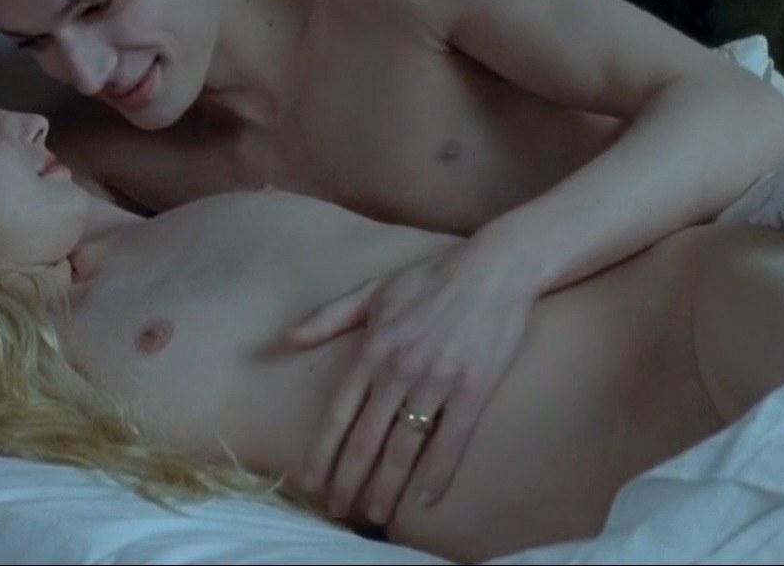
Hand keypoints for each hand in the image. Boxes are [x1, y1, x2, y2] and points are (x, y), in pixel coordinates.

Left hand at [284, 243, 537, 525]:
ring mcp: (437, 382)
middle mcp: (400, 371)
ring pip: (405, 446)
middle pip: (366, 439)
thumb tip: (287, 339)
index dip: (323, 452)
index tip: (312, 481)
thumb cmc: (432, 278)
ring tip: (374, 513)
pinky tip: (424, 498)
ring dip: (387, 485)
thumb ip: (330, 317)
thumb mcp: (375, 290)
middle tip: (339, 510)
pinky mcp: (474, 390)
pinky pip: (452, 440)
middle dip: (349, 480)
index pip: (339, 413)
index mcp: (374, 349)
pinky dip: (437, 473)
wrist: (495, 269)